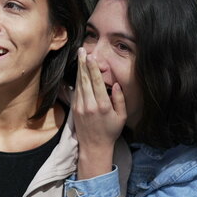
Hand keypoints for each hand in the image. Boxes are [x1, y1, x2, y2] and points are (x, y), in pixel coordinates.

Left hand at [72, 47, 126, 178]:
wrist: (94, 146)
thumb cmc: (111, 131)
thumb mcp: (121, 116)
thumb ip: (120, 99)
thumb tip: (117, 84)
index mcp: (103, 106)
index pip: (96, 82)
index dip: (93, 68)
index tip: (91, 56)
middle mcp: (90, 105)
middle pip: (85, 80)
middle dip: (83, 64)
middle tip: (82, 50)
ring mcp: (80, 107)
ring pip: (79, 84)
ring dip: (79, 69)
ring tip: (80, 56)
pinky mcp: (75, 109)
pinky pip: (76, 91)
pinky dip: (77, 80)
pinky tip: (78, 71)